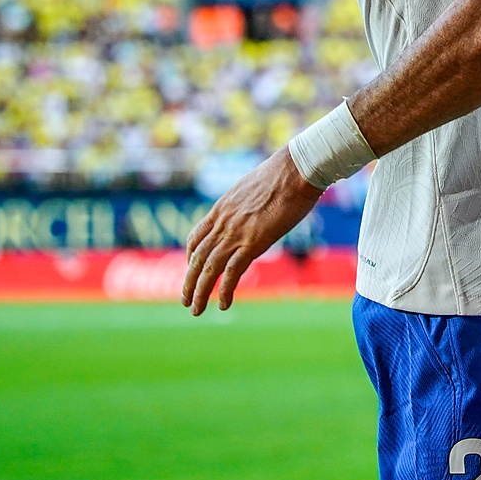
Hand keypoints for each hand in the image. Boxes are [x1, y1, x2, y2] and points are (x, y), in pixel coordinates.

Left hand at [182, 147, 321, 314]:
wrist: (296, 170)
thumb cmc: (284, 173)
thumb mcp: (256, 185)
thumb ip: (249, 200)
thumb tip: (258, 202)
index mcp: (222, 207)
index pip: (197, 236)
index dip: (191, 256)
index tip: (191, 267)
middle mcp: (223, 222)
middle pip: (197, 257)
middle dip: (189, 281)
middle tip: (184, 299)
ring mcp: (236, 233)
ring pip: (208, 269)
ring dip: (199, 292)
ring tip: (195, 310)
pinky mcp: (252, 243)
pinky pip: (232, 273)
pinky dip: (225, 291)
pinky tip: (222, 304)